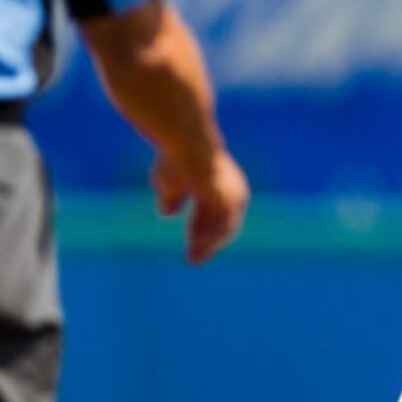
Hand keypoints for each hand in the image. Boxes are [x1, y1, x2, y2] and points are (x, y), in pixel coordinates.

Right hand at [153, 145, 250, 264]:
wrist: (186, 143)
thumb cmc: (177, 158)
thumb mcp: (169, 181)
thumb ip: (171, 197)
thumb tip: (168, 213)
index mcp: (220, 183)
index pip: (214, 212)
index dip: (201, 228)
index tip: (191, 243)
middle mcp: (232, 190)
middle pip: (222, 223)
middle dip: (207, 241)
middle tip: (192, 259)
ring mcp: (233, 195)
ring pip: (224, 228)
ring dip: (209, 245)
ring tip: (193, 258)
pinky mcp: (230, 201)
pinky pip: (223, 229)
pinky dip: (212, 241)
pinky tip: (196, 249)